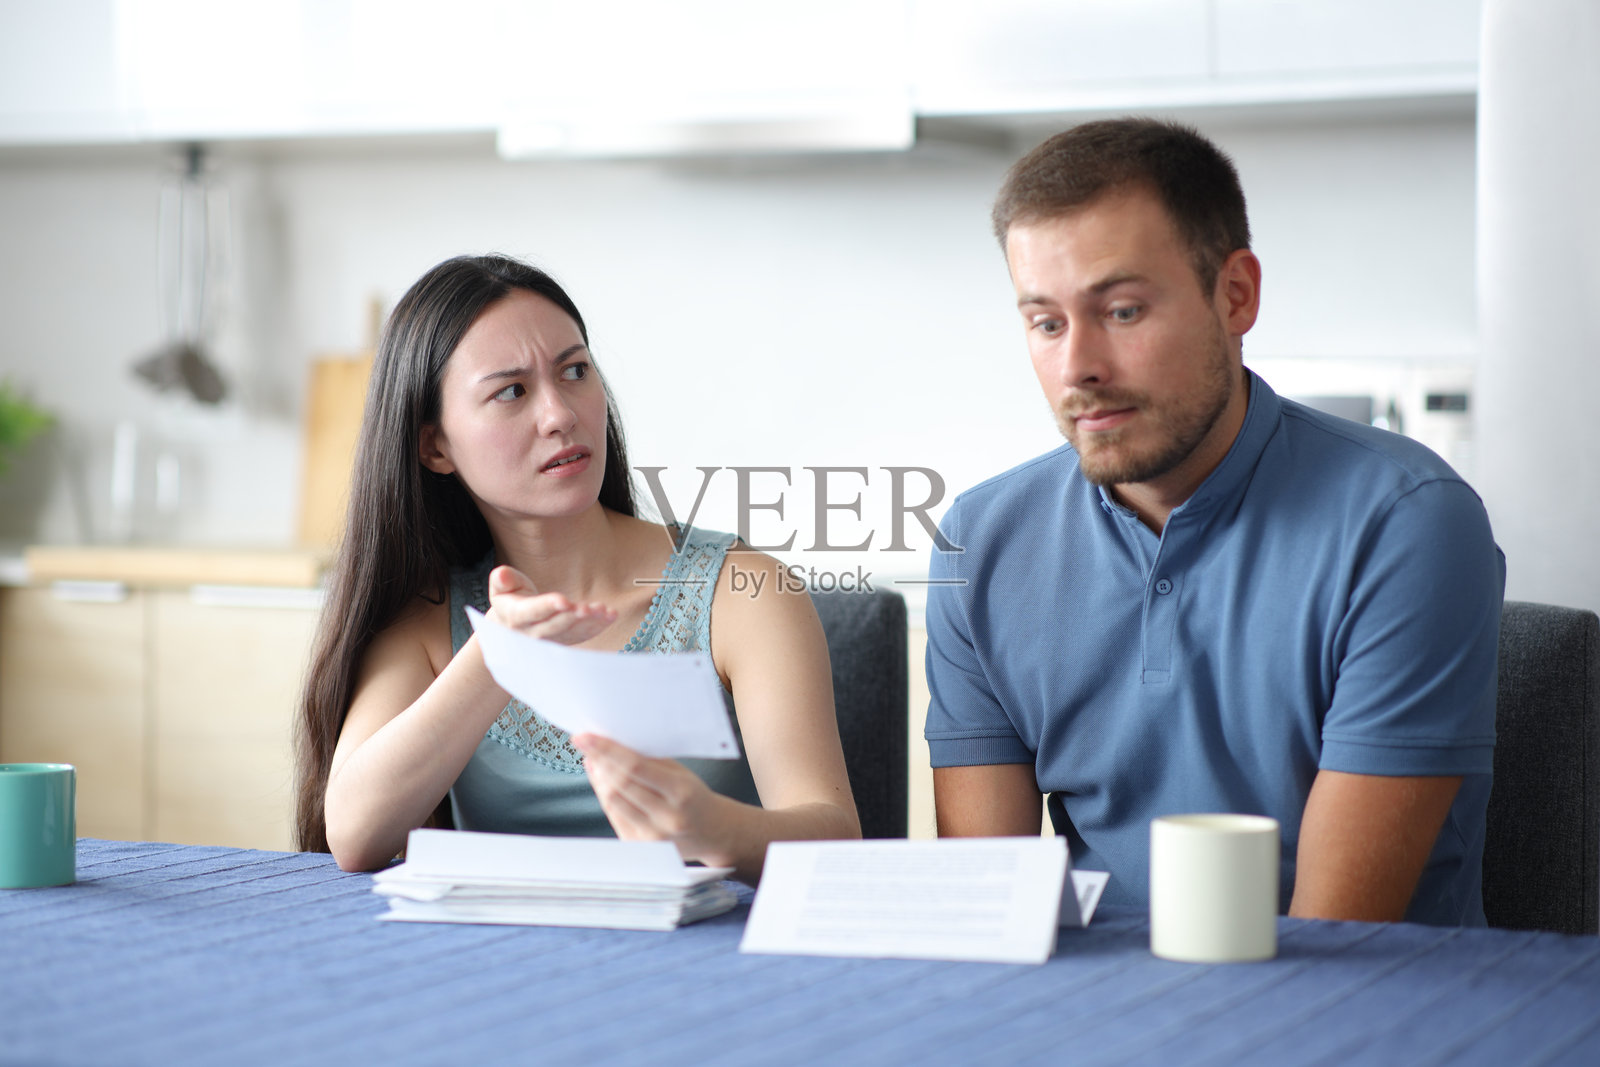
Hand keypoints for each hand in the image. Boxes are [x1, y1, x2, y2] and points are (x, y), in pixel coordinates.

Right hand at [486, 565, 615, 645]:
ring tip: (605, 611)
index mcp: (516, 617)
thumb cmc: (509, 599)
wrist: (512, 626)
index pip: (532, 612)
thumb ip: (502, 579)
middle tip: (590, 608)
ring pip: (571, 633)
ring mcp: (551, 641)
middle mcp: (533, 634)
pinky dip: (597, 627)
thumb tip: (502, 574)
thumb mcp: (501, 587)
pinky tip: (610, 616)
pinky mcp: (565, 642)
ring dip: (590, 623)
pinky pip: (582, 636)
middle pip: (555, 626)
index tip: (564, 601)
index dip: (548, 607)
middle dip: (573, 617)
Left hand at [572, 733, 737, 867]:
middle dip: (598, 761)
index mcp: (681, 792)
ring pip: (612, 801)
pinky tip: (603, 782)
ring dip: (599, 778)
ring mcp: (652, 837)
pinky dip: (605, 795)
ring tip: (595, 760)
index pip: (635, 767)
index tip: (585, 737)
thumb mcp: (682, 773)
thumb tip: (610, 746)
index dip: (606, 750)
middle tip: (586, 744)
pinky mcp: (640, 848)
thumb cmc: (695, 797)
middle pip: (619, 785)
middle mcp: (667, 817)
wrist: (712, 833)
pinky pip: (614, 815)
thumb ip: (649, 760)